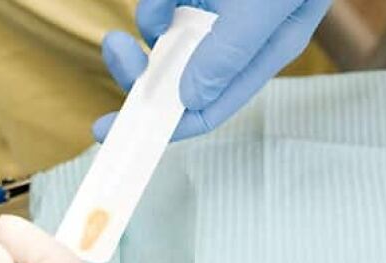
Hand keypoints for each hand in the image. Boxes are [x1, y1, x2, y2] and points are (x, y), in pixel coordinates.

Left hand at [93, 0, 331, 141]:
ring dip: (152, 16)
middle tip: (117, 47)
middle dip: (142, 67)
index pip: (209, 107)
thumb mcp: (268, 5)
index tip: (119, 126)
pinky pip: (165, 1)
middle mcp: (234, 36)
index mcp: (260, 54)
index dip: (165, 123)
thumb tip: (189, 98)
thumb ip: (232, 51)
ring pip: (164, 31)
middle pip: (176, 75)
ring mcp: (214, 6)